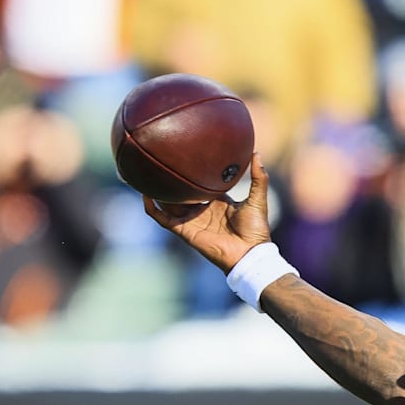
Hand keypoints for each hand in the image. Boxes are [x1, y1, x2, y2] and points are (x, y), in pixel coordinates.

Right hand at [143, 152, 272, 272]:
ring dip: (158, 192)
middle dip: (172, 182)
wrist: (249, 252)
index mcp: (217, 202)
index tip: (185, 158)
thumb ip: (258, 177)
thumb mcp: (257, 198)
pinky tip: (145, 195)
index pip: (201, 185)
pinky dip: (152, 208)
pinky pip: (163, 218)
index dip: (193, 174)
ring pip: (169, 204)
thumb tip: (255, 152)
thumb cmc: (255, 227)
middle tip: (161, 163)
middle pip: (182, 194)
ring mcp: (191, 220)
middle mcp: (202, 210)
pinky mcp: (184, 230)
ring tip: (147, 175)